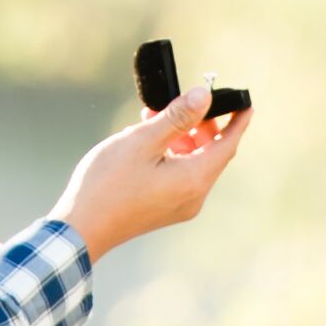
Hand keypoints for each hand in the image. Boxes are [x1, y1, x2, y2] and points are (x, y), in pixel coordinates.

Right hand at [52, 87, 249, 261]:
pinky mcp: (163, 210)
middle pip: (211, 154)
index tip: (245, 102)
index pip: (228, 145)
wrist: (80, 229)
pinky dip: (171, 155)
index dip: (238, 121)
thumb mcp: (142, 141)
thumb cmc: (107, 183)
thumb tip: (204, 97)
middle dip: (201, 126)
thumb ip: (177, 117)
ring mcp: (179, 207)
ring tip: (155, 117)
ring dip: (181, 138)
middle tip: (184, 103)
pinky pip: (179, 176)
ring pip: (193, 164)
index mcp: (194, 180)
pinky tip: (146, 142)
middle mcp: (193, 197)